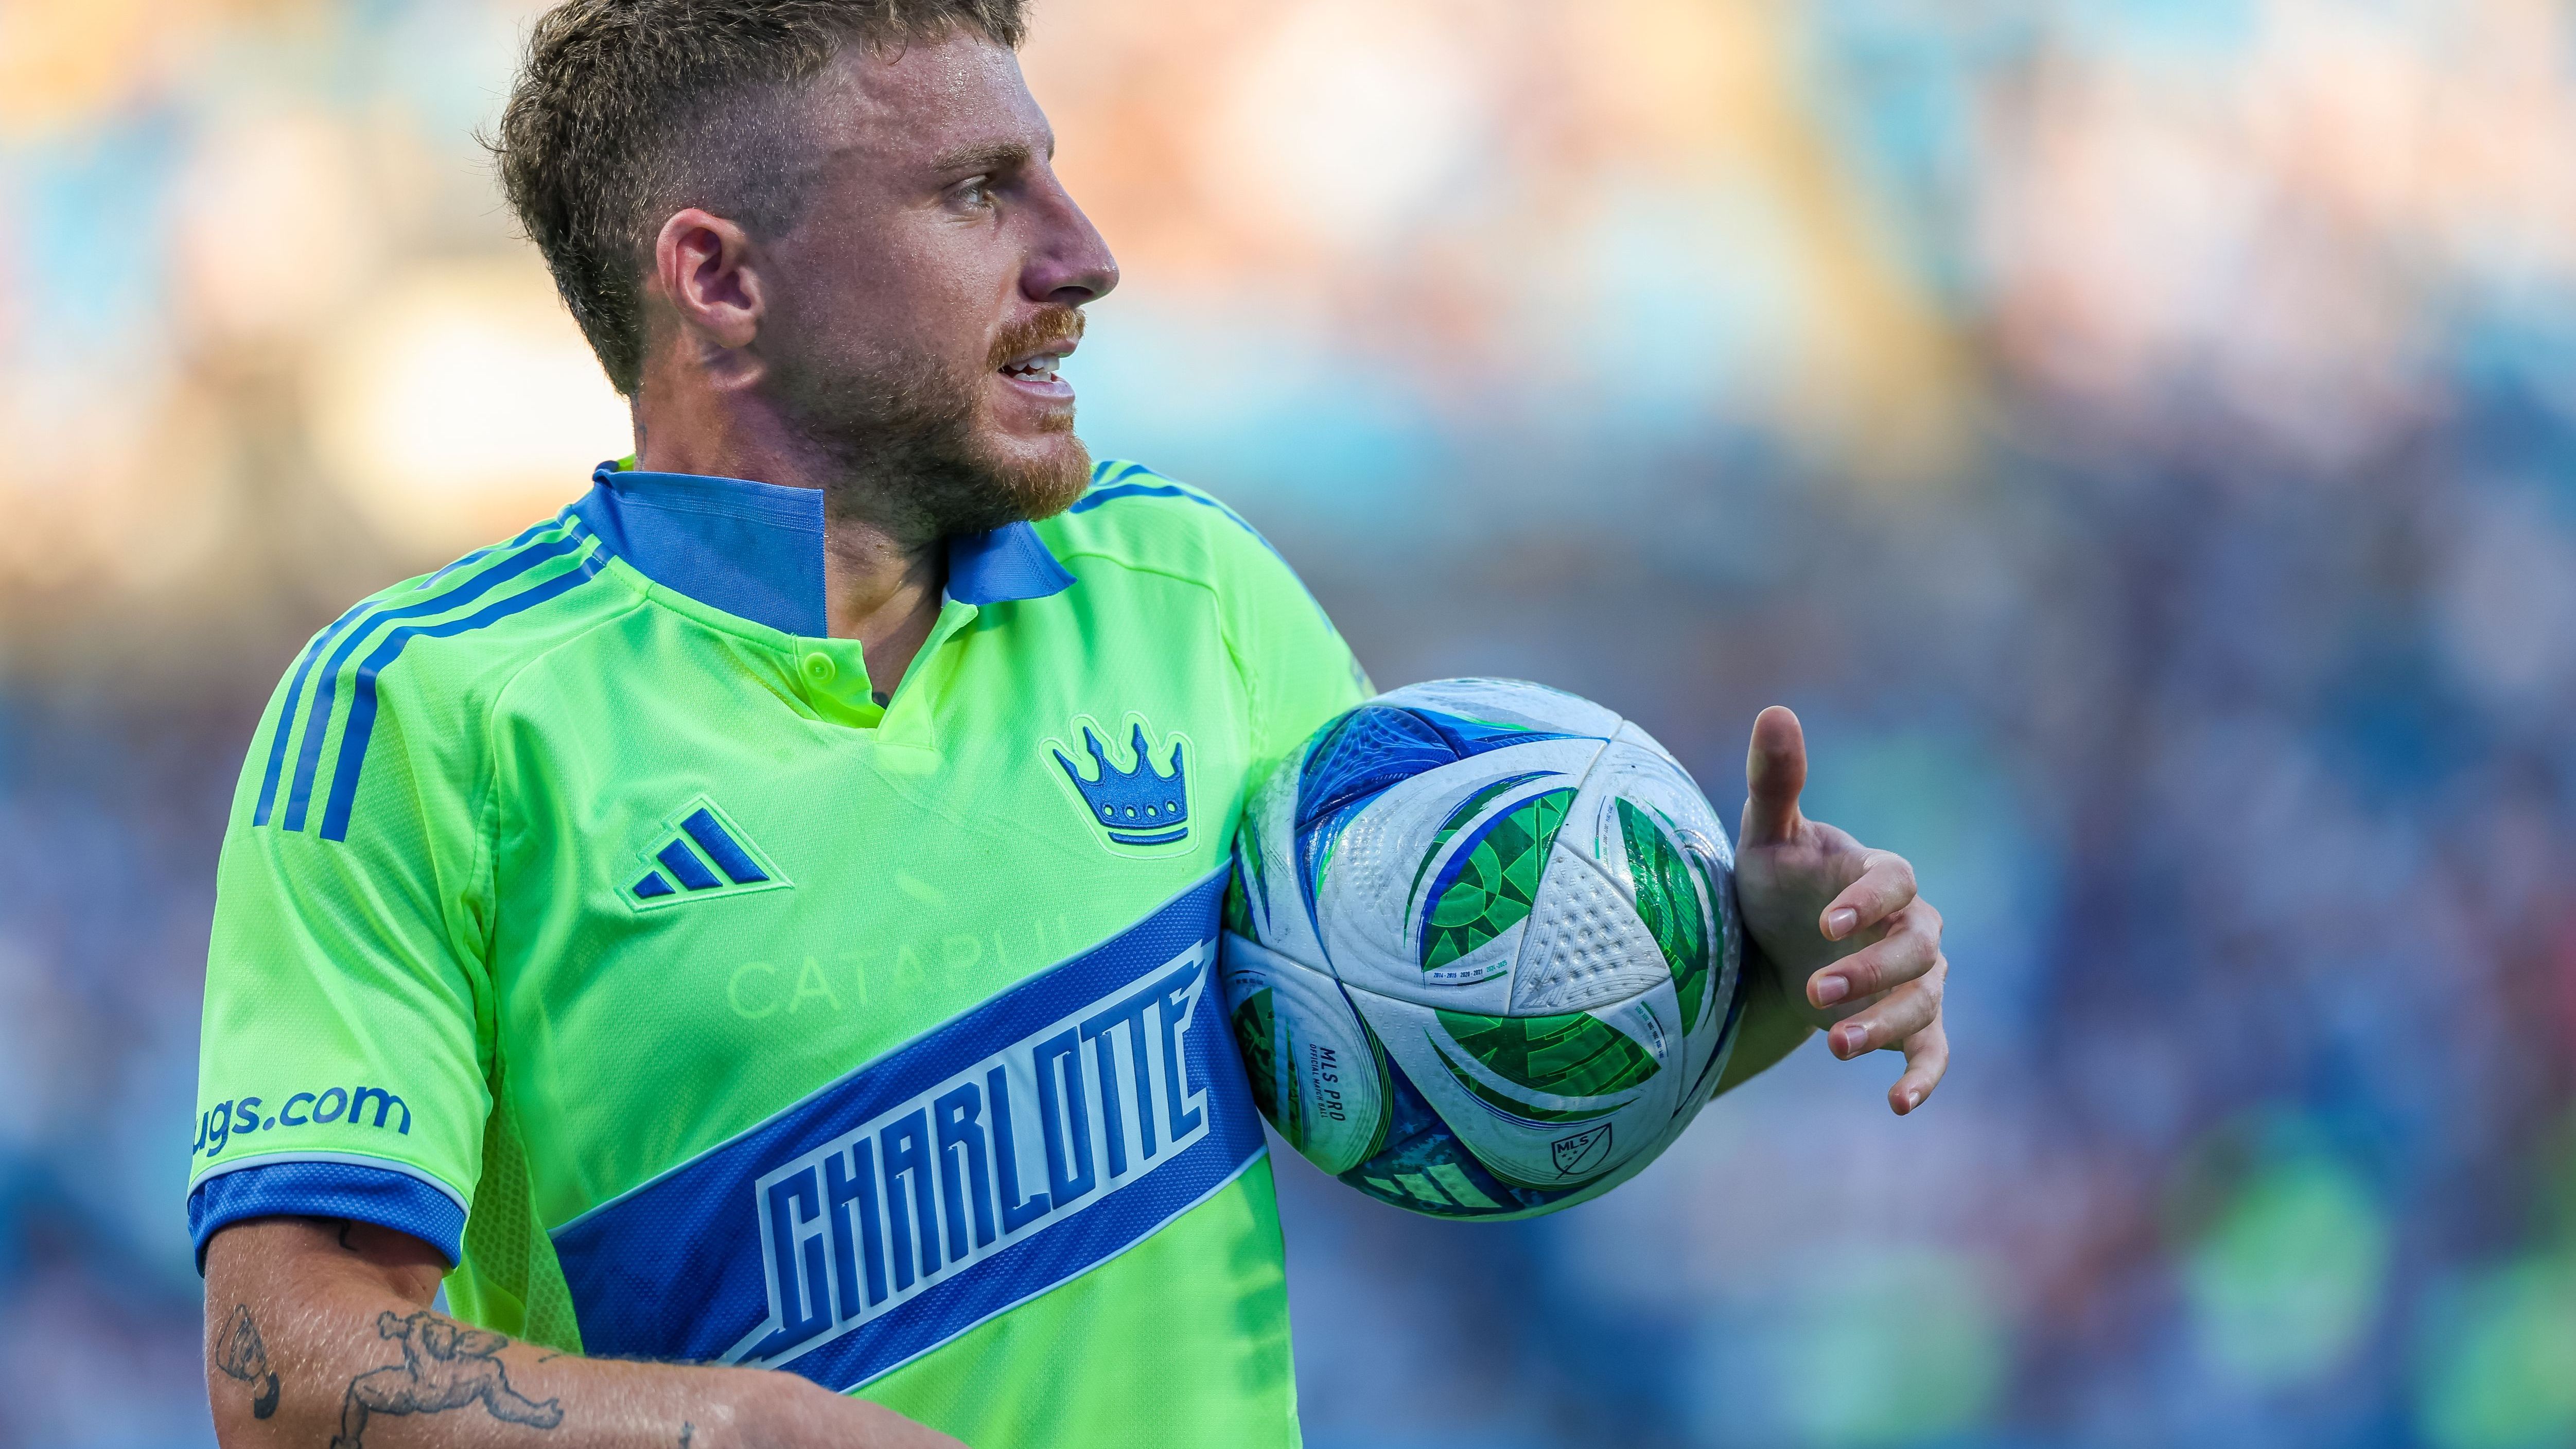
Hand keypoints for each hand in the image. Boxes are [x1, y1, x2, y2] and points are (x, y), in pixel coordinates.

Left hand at [1732, 705, 1948, 1113]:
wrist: (1773, 945)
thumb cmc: (1774, 882)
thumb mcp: (1765, 835)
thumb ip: (1775, 780)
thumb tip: (1775, 710)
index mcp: (1882, 876)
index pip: (1894, 881)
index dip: (1869, 901)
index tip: (1828, 923)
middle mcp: (1913, 927)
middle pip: (1913, 949)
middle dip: (1869, 972)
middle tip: (1813, 992)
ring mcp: (1916, 978)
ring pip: (1922, 1002)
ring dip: (1883, 1025)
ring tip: (1832, 1045)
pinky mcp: (1910, 1024)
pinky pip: (1934, 1050)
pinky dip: (1924, 1075)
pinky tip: (1897, 1104)